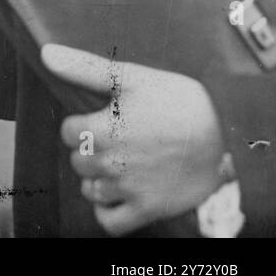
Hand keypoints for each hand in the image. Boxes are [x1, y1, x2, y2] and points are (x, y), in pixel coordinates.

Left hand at [43, 44, 227, 235]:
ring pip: (91, 189)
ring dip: (98, 179)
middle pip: (77, 160)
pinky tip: (118, 196)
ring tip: (121, 164)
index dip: (81, 124)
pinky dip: (108, 212)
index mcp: (101, 129)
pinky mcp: (148, 209)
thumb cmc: (177, 101)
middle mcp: (110, 162)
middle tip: (117, 141)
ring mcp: (128, 188)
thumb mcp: (131, 77)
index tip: (102, 120)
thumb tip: (46, 53)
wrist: (228, 133)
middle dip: (90, 150)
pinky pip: (110, 222)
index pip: (67, 131)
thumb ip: (84, 68)